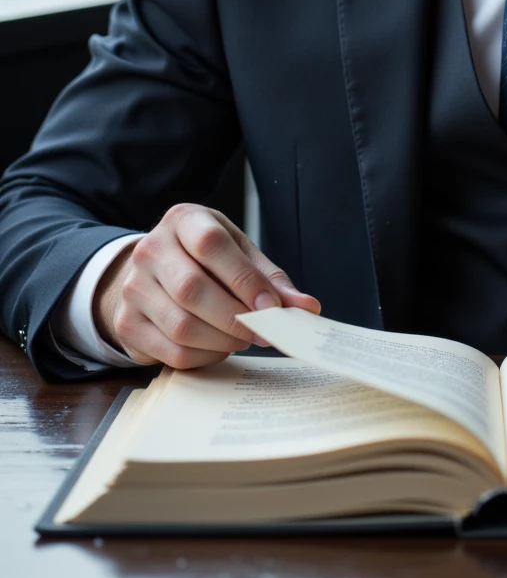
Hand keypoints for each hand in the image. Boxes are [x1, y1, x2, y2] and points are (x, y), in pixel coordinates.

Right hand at [95, 203, 319, 368]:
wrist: (151, 272)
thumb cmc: (205, 260)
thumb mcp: (238, 254)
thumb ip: (270, 279)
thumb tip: (307, 308)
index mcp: (183, 220)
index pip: (212, 245)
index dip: (244, 279)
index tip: (272, 306)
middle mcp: (150, 249)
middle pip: (193, 290)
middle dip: (236, 317)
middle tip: (263, 331)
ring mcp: (133, 287)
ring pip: (182, 326)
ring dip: (222, 341)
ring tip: (243, 338)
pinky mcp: (127, 324)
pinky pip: (172, 351)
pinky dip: (205, 357)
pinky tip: (218, 348)